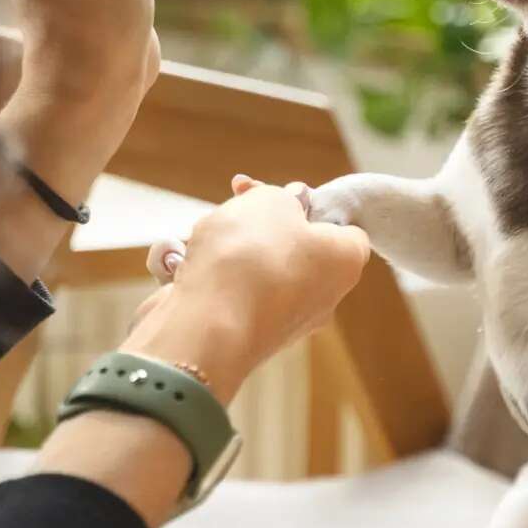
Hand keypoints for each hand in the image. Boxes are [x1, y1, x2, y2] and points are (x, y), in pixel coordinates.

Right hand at [123, 177, 372, 402]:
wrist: (204, 325)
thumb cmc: (249, 257)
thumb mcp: (271, 201)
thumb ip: (282, 196)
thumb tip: (288, 204)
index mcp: (344, 263)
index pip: (343, 227)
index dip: (311, 204)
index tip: (280, 194)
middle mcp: (321, 297)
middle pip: (292, 244)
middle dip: (258, 221)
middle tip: (235, 202)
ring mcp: (281, 320)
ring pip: (253, 266)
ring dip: (225, 245)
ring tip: (202, 237)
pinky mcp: (242, 333)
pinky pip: (226, 291)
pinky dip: (205, 274)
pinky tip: (184, 266)